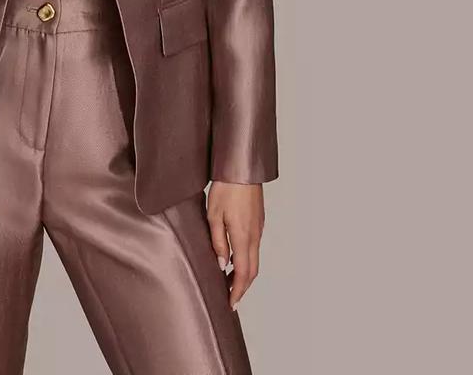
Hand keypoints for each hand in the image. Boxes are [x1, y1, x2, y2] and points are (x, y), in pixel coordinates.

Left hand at [206, 181, 265, 309]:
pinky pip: (254, 248)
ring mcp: (258, 229)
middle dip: (242, 287)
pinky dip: (246, 260)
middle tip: (230, 297)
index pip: (243, 273)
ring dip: (244, 273)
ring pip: (254, 259)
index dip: (237, 291)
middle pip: (252, 270)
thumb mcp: (213, 215)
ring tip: (228, 280)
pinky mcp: (258, 222)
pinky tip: (234, 258)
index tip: (231, 303)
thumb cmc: (225, 188)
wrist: (242, 169)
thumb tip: (222, 264)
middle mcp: (254, 236)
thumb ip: (218, 242)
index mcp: (243, 236)